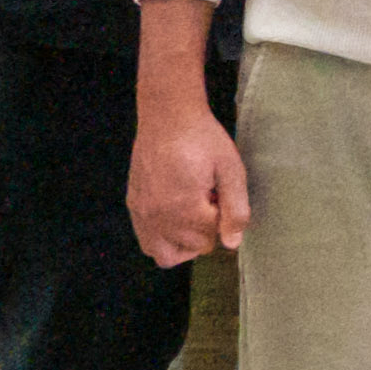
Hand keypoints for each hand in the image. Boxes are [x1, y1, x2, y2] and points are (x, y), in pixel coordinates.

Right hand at [130, 101, 250, 267]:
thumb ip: (236, 209)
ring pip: (165, 254)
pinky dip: (162, 239)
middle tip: (207, 199)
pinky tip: (175, 217)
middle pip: (192, 247)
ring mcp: (143, 212)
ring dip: (184, 243)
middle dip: (205, 229)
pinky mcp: (134, 205)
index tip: (218, 193)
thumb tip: (232, 244)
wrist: (168, 115)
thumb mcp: (231, 169)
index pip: (212, 237)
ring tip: (192, 215)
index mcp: (185, 207)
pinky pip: (147, 241)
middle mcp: (159, 215)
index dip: (221, 217)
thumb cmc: (202, 138)